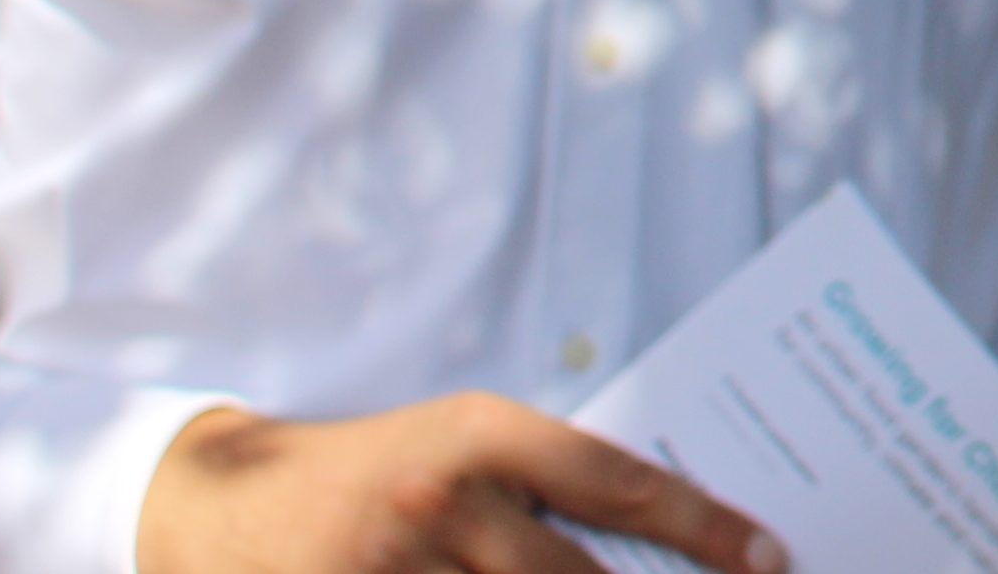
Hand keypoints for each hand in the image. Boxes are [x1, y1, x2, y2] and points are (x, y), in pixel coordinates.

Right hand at [139, 396, 785, 573]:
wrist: (226, 499)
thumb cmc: (380, 467)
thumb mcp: (465, 445)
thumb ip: (551, 484)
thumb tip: (663, 538)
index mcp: (484, 436)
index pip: (622, 484)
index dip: (707, 527)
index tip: (771, 560)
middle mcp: (443, 500)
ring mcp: (394, 569)